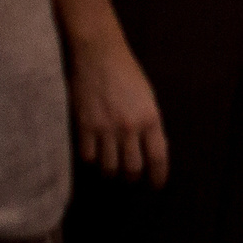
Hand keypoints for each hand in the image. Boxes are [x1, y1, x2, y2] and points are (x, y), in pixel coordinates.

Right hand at [71, 36, 167, 187]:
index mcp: (151, 119)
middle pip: (132, 168)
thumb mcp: (147, 98)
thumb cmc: (127, 73)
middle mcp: (130, 128)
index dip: (158, 177)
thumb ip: (148, 123)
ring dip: (111, 174)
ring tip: (112, 173)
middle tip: (131, 180)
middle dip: (132, 179)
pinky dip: (91, 162)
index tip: (156, 186)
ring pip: (109, 167)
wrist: (99, 56)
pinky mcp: (84, 127)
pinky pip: (87, 156)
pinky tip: (93, 159)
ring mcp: (105, 129)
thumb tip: (148, 147)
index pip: (158, 157)